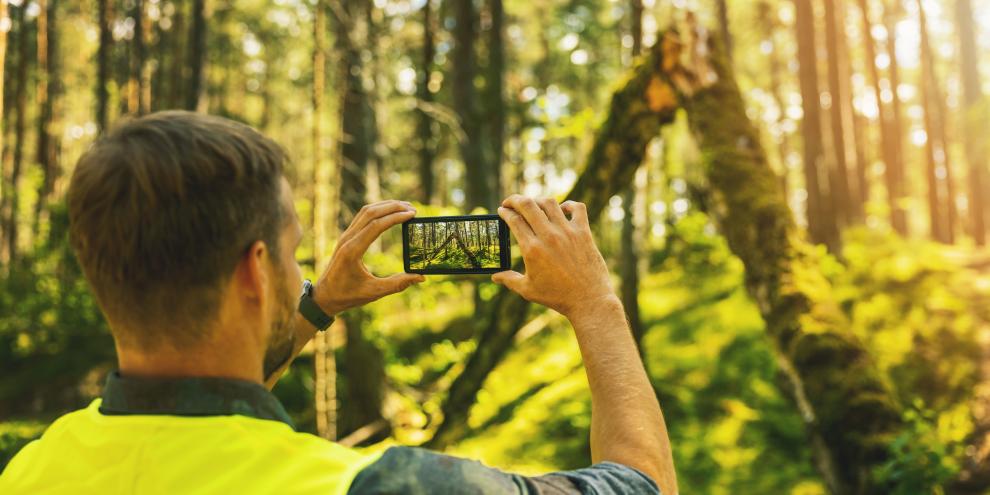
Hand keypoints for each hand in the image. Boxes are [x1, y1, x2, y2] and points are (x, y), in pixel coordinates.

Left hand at [312, 200, 424, 314]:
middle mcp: (347, 239)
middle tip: (413, 208)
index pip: (376, 225)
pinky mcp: (346, 237)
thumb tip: (421, 277)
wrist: (324, 296)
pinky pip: (362, 217)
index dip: (395, 217)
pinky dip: (377, 211)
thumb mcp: (374, 292)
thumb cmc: (348, 295)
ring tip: (404, 207)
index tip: (412, 214)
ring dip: (385, 206)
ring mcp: (345, 236)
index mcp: (353, 251)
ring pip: (365, 211)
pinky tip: (389, 213)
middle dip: (393, 207)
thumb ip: (398, 284)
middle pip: (371, 213)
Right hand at [492, 195, 616, 319]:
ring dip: (538, 200)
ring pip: (549, 203)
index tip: (502, 210)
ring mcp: (568, 232)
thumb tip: (494, 277)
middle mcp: (549, 236)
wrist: (588, 300)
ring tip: (533, 205)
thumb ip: (509, 280)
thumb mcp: (528, 290)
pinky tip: (562, 209)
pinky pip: (577, 208)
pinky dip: (568, 205)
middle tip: (511, 202)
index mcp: (532, 249)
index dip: (505, 212)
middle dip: (515, 199)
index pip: (514, 220)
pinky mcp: (584, 233)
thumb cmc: (557, 297)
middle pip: (528, 205)